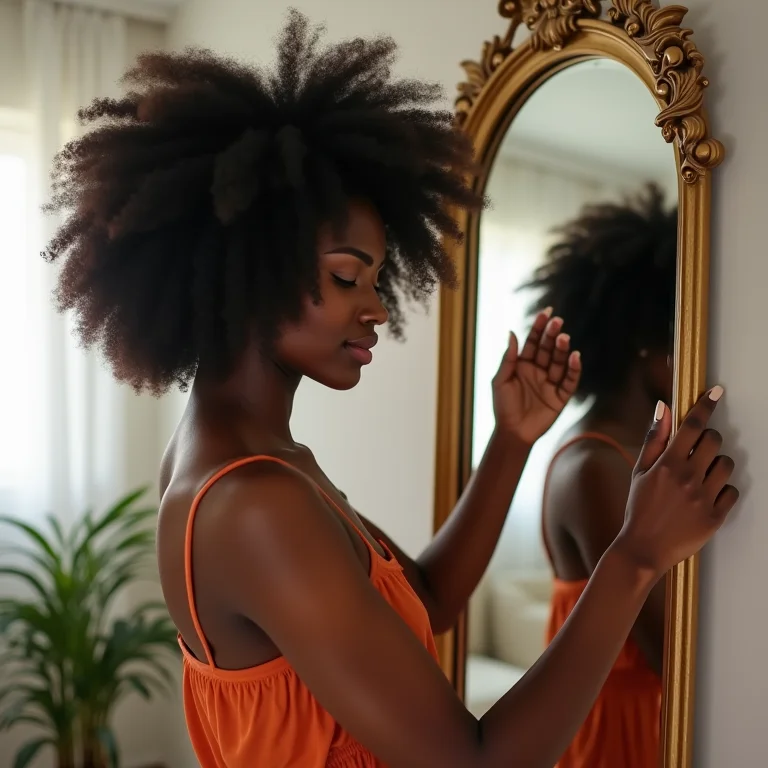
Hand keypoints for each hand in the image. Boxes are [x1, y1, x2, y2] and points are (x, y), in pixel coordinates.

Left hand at [491, 309, 581, 444]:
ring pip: (559, 362)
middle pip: (547, 349)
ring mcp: (550, 382)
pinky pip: (569, 381)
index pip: (533, 342)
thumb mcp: (501, 380)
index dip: (539, 327)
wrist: (512, 432)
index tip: (546, 313)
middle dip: (552, 335)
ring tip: (564, 338)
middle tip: (557, 322)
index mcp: (523, 364)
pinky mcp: (560, 396)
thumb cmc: (503, 406)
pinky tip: (575, 357)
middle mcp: (538, 370)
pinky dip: (574, 369)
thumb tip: (511, 332)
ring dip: (562, 349)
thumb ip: (508, 358)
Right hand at [614, 388, 738, 576]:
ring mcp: (704, 498)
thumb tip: (663, 409)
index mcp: (667, 464)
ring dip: (717, 465)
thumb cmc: (639, 508)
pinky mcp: (716, 516)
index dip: (705, 406)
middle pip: (714, 441)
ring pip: (726, 465)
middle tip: (698, 450)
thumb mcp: (639, 472)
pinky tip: (705, 497)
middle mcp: (688, 478)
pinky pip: (732, 491)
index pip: (692, 425)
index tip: (715, 393)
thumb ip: (654, 440)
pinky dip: (722, 490)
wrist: (644, 548)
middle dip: (709, 439)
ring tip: (701, 477)